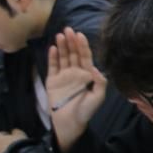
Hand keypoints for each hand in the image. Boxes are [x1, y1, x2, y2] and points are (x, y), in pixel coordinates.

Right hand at [46, 28, 106, 151]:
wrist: (69, 122)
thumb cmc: (86, 111)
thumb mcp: (98, 97)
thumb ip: (100, 82)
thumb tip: (95, 68)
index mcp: (87, 75)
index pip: (85, 57)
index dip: (83, 46)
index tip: (80, 35)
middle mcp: (75, 73)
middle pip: (73, 54)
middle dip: (71, 42)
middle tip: (68, 29)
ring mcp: (64, 76)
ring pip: (63, 57)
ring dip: (62, 46)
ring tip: (60, 35)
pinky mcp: (52, 81)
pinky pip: (53, 66)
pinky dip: (53, 57)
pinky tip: (53, 48)